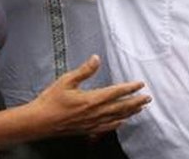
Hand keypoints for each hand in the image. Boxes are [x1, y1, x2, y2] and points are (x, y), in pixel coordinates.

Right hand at [26, 55, 150, 136]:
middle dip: (136, 102)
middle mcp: (95, 113)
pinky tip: (121, 122)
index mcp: (91, 99)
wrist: (40, 122)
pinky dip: (117, 124)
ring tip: (140, 108)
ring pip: (117, 118)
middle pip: (121, 107)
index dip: (130, 88)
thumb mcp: (66, 80)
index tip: (140, 84)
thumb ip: (84, 71)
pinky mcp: (87, 130)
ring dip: (130, 112)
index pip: (116, 92)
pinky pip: (107, 127)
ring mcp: (92, 123)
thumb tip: (96, 58)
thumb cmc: (51, 101)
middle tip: (148, 98)